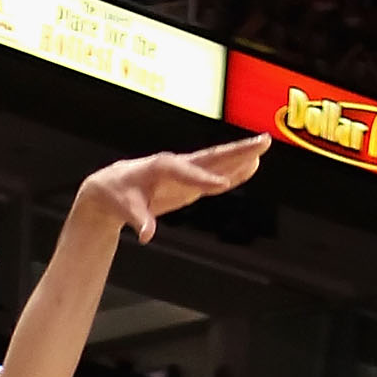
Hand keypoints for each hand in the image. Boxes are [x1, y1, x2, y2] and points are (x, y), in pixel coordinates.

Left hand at [74, 136, 270, 244]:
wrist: (113, 187)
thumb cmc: (117, 193)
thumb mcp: (124, 208)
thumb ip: (138, 219)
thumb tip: (146, 234)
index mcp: (161, 167)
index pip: (186, 172)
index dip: (203, 179)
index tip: (222, 185)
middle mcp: (177, 164)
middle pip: (211, 157)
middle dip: (236, 151)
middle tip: (262, 141)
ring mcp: (186, 172)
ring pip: (218, 163)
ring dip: (241, 156)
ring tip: (263, 148)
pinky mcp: (191, 181)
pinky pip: (215, 176)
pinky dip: (233, 172)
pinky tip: (250, 167)